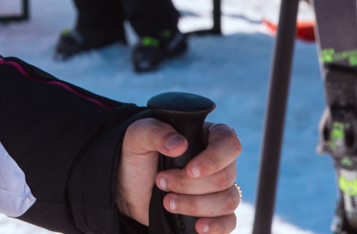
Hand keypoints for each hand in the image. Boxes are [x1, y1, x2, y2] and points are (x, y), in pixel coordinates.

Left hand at [116, 116, 241, 231]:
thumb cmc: (137, 157)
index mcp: (205, 136)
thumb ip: (156, 132)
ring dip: (195, 205)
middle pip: (225, 177)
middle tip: (161, 182)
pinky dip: (216, 226)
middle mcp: (218, 162)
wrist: (127, 188)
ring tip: (167, 203)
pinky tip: (198, 227)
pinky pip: (229, 222)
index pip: (228, 143)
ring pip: (228, 200)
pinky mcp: (214, 212)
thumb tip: (180, 144)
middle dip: (189, 185)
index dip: (214, 159)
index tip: (190, 170)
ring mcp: (218, 189)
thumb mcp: (137, 136)